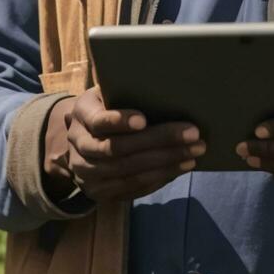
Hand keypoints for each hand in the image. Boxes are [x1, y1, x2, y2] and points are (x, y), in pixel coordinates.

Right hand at [43, 87, 203, 201]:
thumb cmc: (107, 107)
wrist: (83, 140)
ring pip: (127, 171)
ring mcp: (86, 174)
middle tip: (192, 134)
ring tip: (193, 153)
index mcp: (81, 115)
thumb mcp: (108, 92)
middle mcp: (79, 146)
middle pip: (117, 149)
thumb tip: (162, 80)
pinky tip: (180, 167)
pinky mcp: (99, 193)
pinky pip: (131, 188)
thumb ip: (125, 88)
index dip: (119, 121)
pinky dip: (159, 178)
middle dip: (158, 141)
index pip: (97, 121)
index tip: (144, 119)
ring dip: (165, 163)